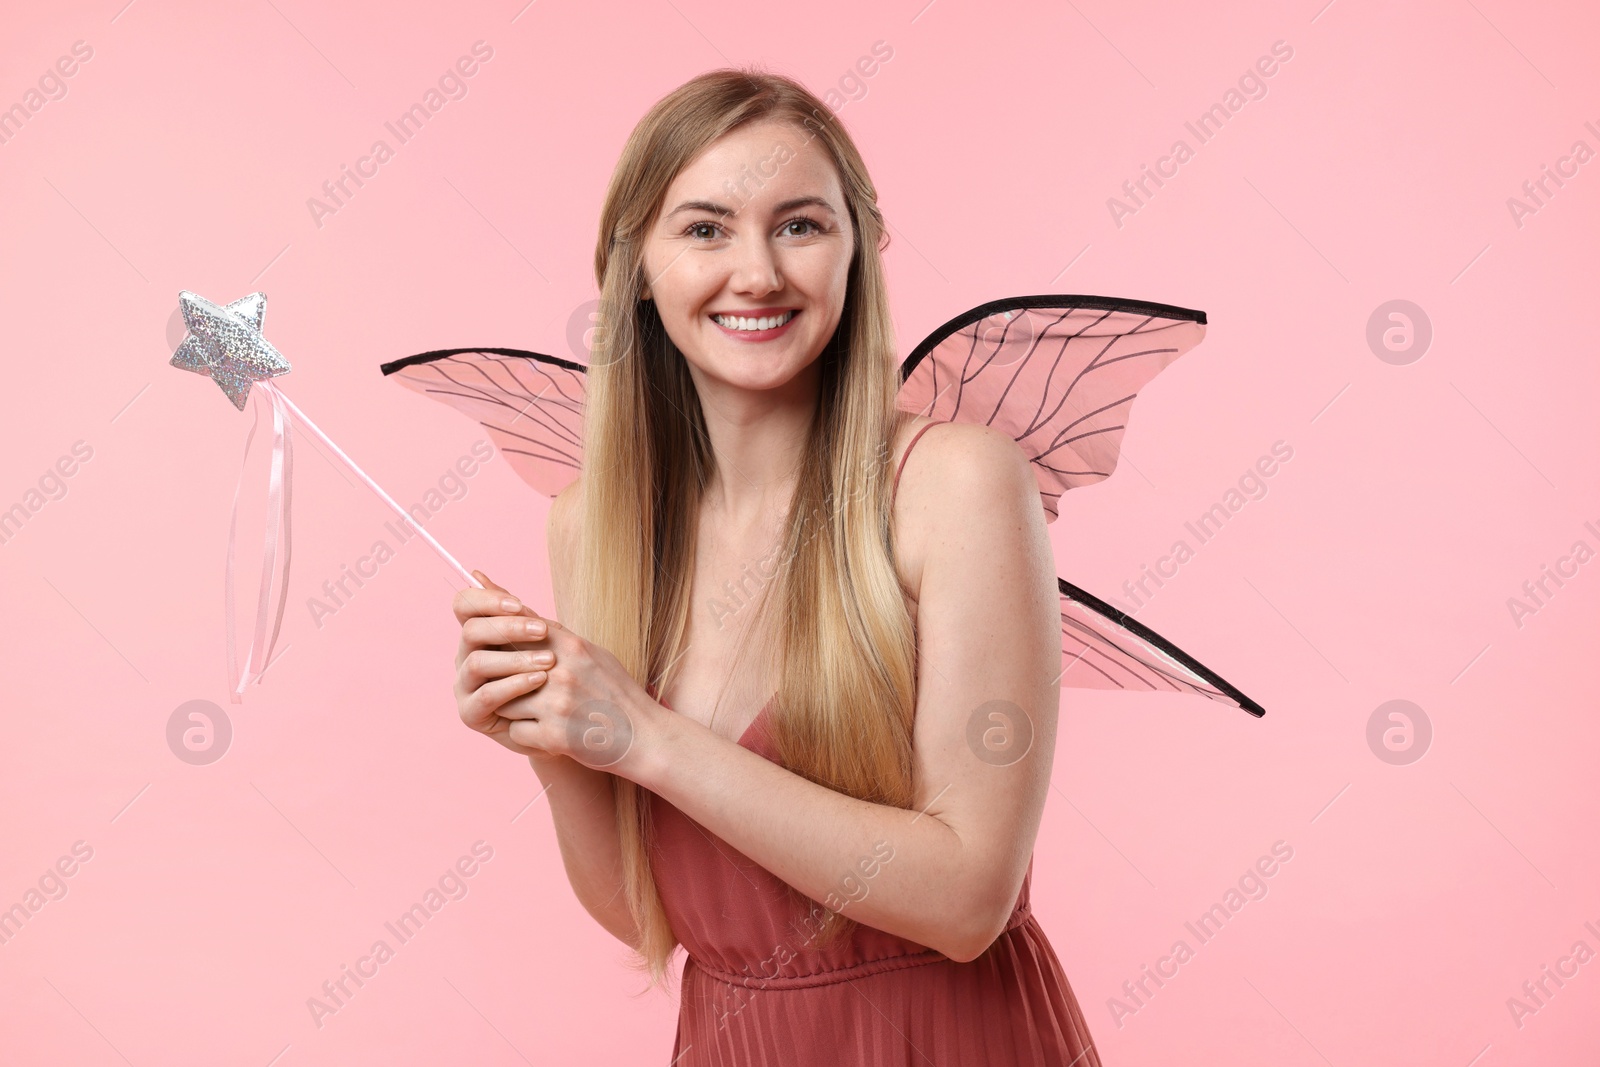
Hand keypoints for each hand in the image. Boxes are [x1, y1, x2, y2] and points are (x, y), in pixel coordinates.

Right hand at [452, 569, 561, 763]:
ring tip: (549, 661)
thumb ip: (516, 611)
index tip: (520, 604)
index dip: (487, 599)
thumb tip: (476, 573)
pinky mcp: (471, 714)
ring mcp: (465, 686)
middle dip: (508, 627)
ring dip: (514, 659)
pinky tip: (539, 681)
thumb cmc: (552, 675)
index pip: (464, 605)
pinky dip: (514, 685)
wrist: (566, 720)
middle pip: (471, 631)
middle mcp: (465, 657)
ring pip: (477, 663)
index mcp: (479, 634)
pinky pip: (486, 695)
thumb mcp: (539, 639)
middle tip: (542, 630)